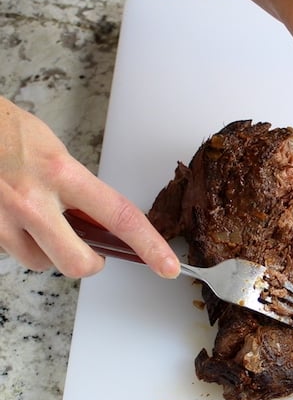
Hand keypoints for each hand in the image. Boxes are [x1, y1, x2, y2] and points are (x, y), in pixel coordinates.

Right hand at [0, 96, 179, 277]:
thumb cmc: (9, 134)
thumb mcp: (56, 153)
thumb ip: (79, 190)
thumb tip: (101, 224)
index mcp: (62, 173)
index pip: (120, 217)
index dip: (149, 246)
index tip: (168, 265)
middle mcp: (32, 199)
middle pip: (78, 262)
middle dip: (90, 263)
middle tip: (91, 251)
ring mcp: (3, 217)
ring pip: (42, 264)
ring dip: (50, 253)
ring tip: (42, 223)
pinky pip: (14, 255)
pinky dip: (23, 245)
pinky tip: (16, 219)